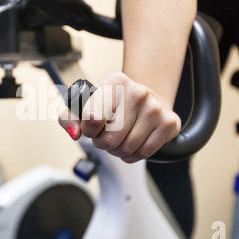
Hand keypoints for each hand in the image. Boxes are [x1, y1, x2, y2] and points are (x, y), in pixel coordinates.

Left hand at [58, 72, 180, 162]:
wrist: (146, 100)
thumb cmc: (112, 105)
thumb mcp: (86, 105)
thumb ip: (69, 118)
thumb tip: (75, 133)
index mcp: (115, 82)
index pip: (92, 118)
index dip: (88, 131)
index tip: (92, 128)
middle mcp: (138, 92)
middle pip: (110, 139)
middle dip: (103, 144)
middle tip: (105, 136)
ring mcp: (155, 108)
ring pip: (126, 149)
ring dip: (116, 151)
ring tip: (118, 140)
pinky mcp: (168, 123)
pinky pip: (142, 154)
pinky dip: (131, 156)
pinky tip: (131, 145)